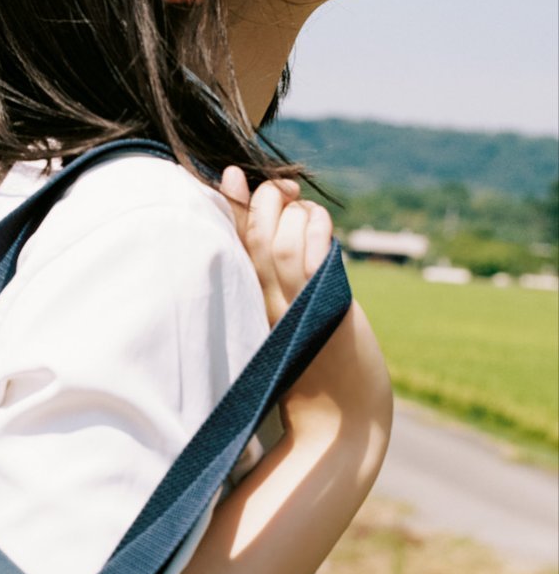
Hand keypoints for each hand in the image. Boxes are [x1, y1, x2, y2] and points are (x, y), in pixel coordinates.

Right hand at [218, 167, 331, 327]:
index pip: (231, 245)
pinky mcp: (321, 308)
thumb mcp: (287, 301)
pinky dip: (314, 228)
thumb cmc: (317, 343)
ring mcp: (291, 307)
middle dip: (267, 200)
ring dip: (297, 214)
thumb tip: (264, 210)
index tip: (232, 174)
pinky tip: (320, 222)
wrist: (342, 400)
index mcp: (247, 300)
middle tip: (285, 190)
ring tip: (309, 214)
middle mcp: (263, 304)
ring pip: (282, 244)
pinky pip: (311, 259)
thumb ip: (272, 261)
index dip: (231, 205)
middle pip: (254, 239)